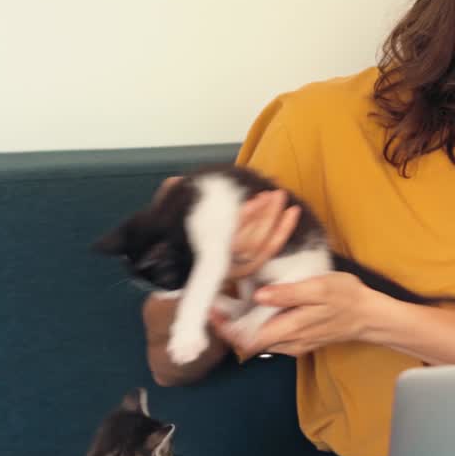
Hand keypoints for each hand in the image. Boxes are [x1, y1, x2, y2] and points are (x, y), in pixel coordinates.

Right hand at [151, 177, 299, 280]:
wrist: (171, 272)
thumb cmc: (169, 241)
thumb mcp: (163, 219)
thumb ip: (167, 199)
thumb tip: (174, 183)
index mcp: (202, 257)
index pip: (229, 241)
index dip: (245, 221)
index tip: (255, 200)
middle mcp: (220, 268)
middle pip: (250, 245)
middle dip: (264, 218)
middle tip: (272, 194)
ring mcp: (235, 270)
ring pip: (261, 249)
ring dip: (274, 222)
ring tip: (279, 197)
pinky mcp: (248, 267)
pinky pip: (269, 252)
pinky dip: (283, 232)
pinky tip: (292, 213)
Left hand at [213, 273, 383, 357]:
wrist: (369, 316)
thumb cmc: (346, 297)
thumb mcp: (320, 288)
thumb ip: (289, 294)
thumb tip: (259, 295)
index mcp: (290, 330)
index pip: (248, 339)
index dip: (227, 329)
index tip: (212, 311)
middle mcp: (288, 343)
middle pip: (249, 342)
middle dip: (229, 326)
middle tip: (214, 305)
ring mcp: (293, 344)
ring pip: (259, 340)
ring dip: (241, 327)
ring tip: (227, 305)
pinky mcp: (298, 340)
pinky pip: (271, 337)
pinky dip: (257, 326)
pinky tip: (252, 309)